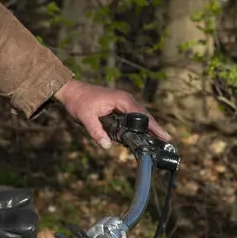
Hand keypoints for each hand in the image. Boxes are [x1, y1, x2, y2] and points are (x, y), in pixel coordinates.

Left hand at [54, 79, 171, 149]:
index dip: (154, 126)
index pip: (142, 114)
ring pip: (139, 117)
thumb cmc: (78, 102)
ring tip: (158, 142)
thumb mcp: (85, 118)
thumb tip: (106, 146)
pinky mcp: (119, 107)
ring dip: (147, 128)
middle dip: (154, 129)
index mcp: (121, 100)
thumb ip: (96, 131)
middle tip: (165, 143)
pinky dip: (138, 126)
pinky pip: (132, 117)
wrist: (71, 91)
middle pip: (144, 116)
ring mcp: (123, 102)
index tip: (165, 136)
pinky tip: (141, 136)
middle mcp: (125, 99)